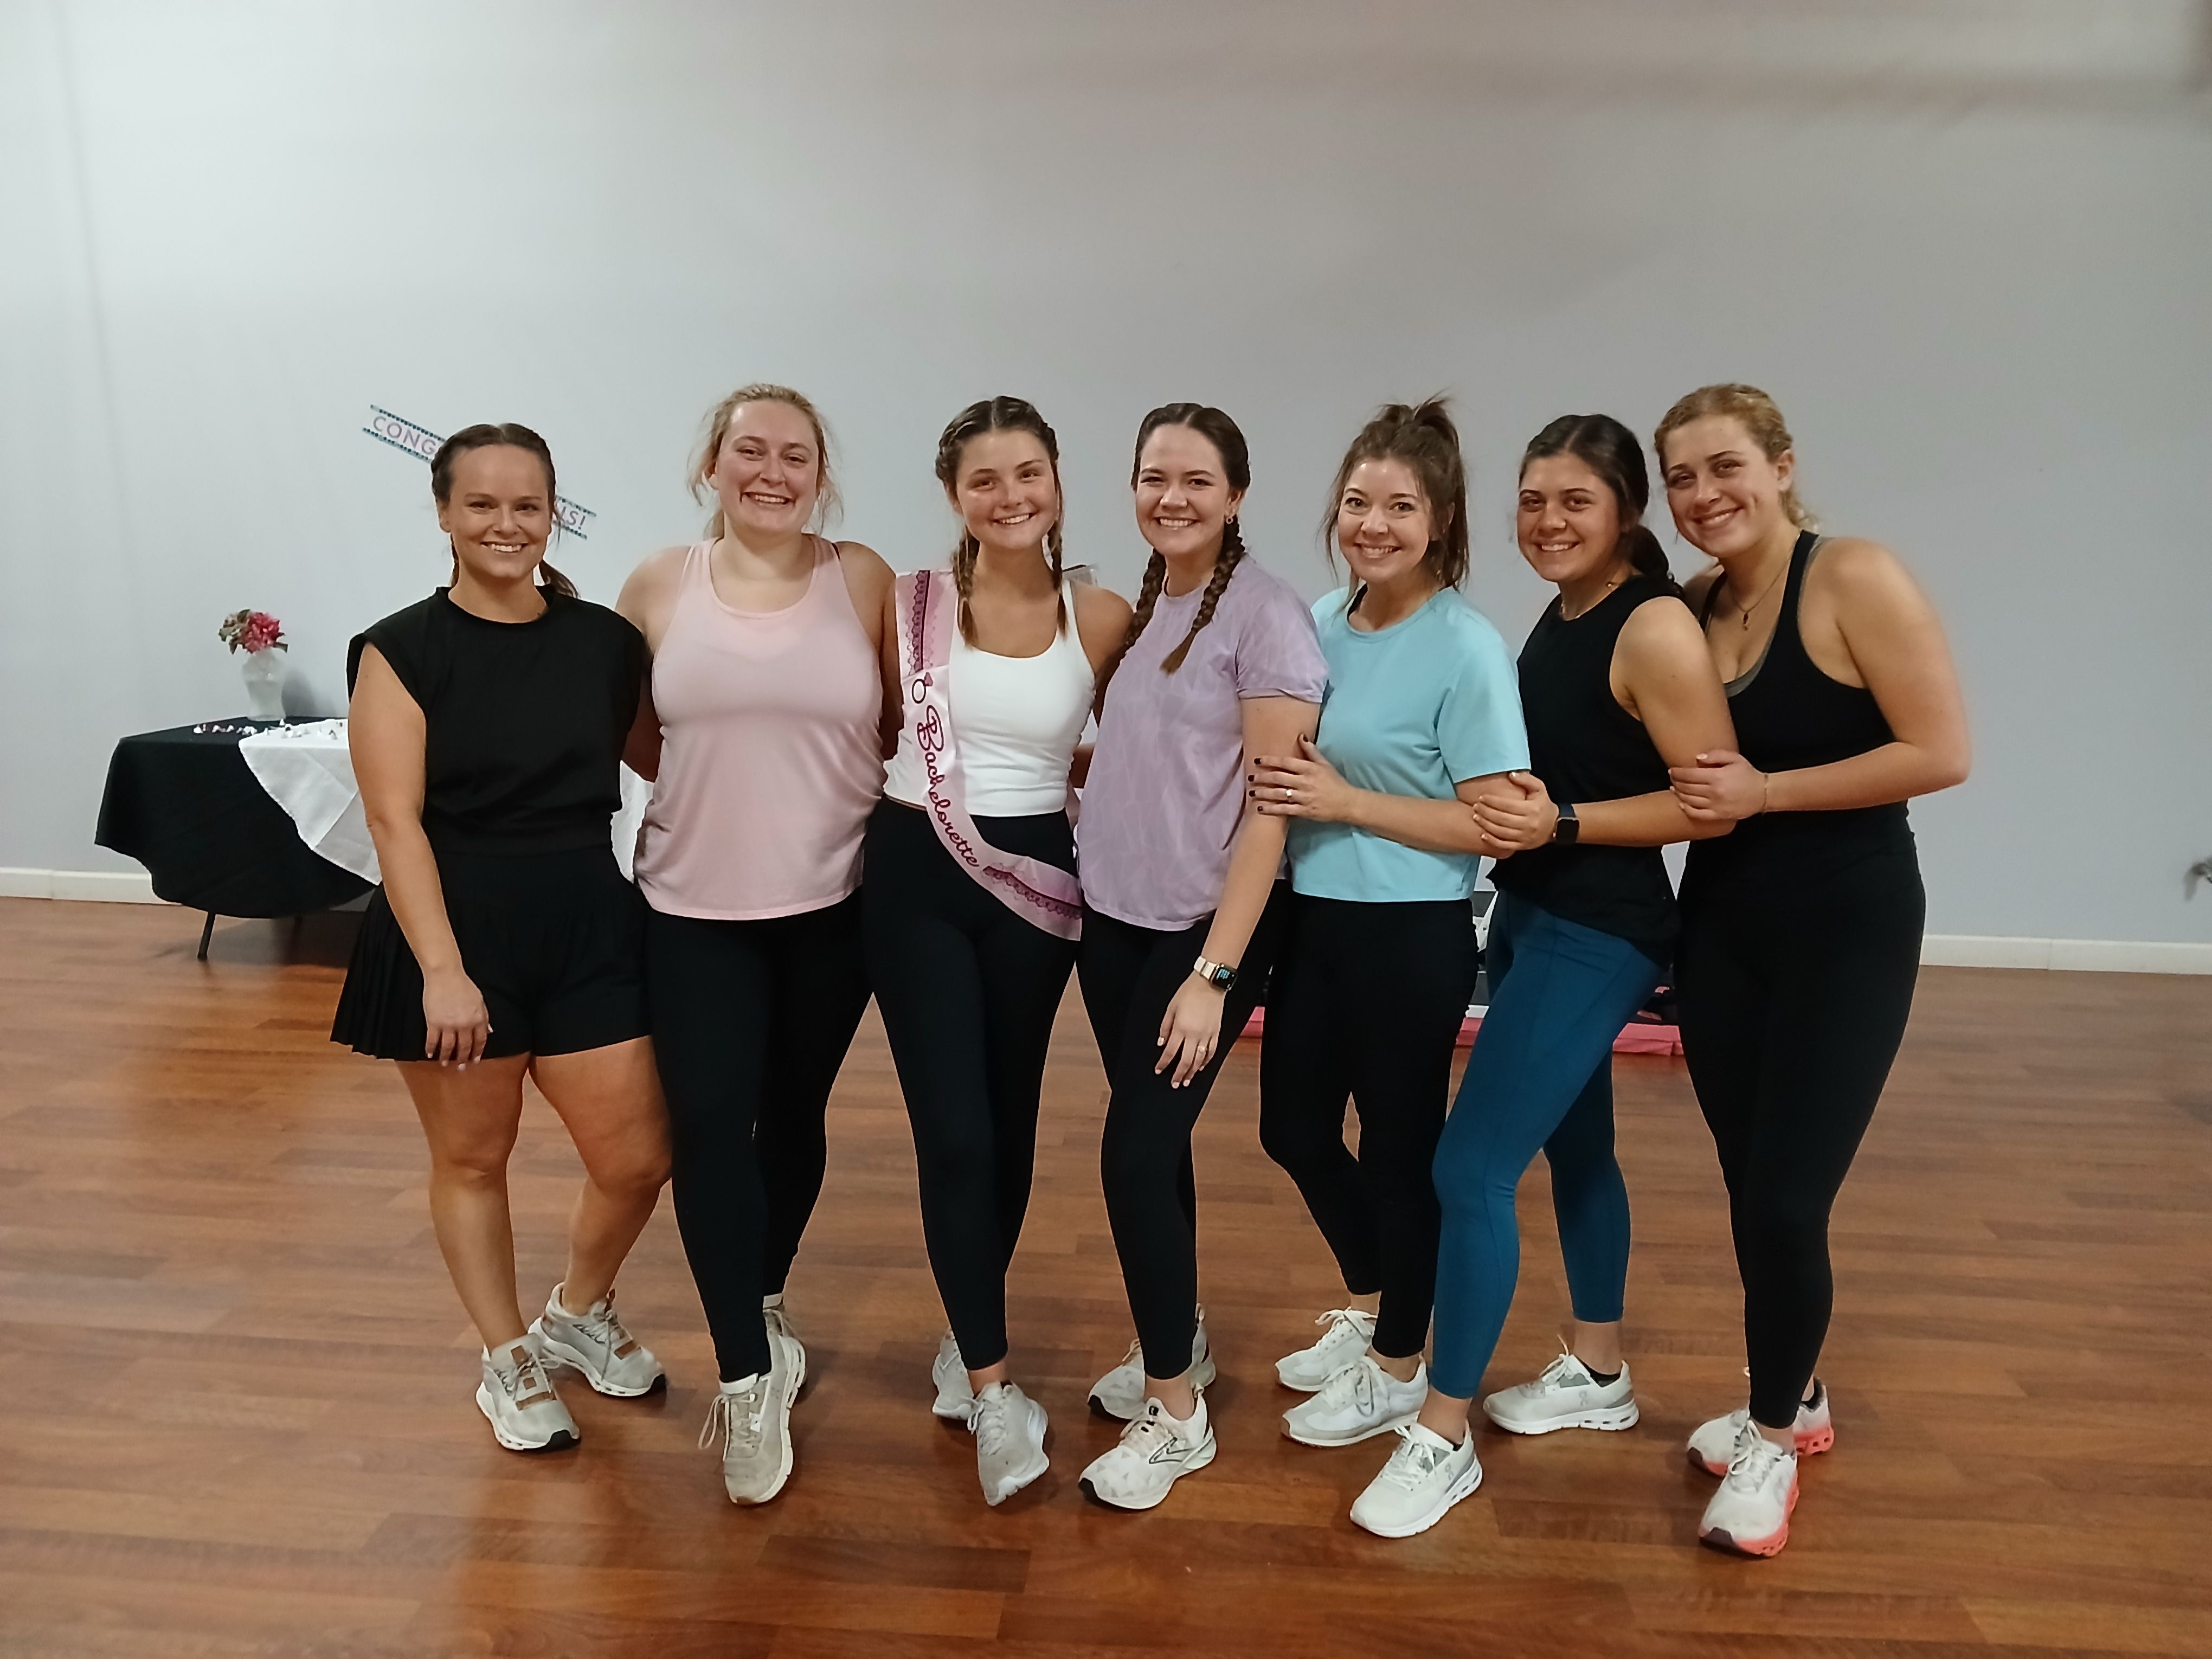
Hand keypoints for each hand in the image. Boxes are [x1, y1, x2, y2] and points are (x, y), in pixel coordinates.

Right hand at [422, 965, 491, 1065]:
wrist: (446, 975)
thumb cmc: (463, 985)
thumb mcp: (480, 1000)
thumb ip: (484, 1017)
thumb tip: (489, 1031)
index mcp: (478, 1019)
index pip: (480, 1040)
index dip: (477, 1052)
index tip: (475, 1060)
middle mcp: (465, 1024)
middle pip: (465, 1046)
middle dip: (463, 1059)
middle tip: (461, 1068)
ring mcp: (448, 1024)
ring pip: (448, 1046)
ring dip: (446, 1057)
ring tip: (445, 1064)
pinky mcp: (434, 1022)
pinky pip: (432, 1040)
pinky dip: (431, 1048)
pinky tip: (430, 1054)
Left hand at [1156, 974, 1227, 1088]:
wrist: (1210, 983)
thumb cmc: (1189, 992)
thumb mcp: (1171, 1008)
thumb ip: (1165, 1027)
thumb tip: (1161, 1043)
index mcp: (1181, 1028)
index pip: (1170, 1052)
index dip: (1163, 1063)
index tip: (1159, 1070)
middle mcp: (1194, 1034)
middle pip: (1185, 1061)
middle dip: (1179, 1074)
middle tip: (1174, 1084)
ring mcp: (1207, 1035)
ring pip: (1199, 1060)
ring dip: (1192, 1072)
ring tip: (1187, 1081)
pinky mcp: (1216, 1032)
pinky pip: (1212, 1051)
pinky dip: (1206, 1061)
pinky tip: (1201, 1067)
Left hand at [1249, 737, 1359, 823]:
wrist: (1347, 803)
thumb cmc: (1335, 782)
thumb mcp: (1324, 764)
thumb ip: (1311, 750)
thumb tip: (1301, 736)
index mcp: (1309, 769)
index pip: (1285, 762)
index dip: (1269, 761)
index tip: (1257, 760)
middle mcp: (1304, 782)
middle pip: (1278, 778)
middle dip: (1261, 777)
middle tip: (1250, 777)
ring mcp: (1303, 797)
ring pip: (1278, 794)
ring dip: (1263, 793)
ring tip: (1251, 792)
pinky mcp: (1304, 811)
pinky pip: (1284, 809)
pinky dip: (1271, 809)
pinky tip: (1260, 808)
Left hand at [1469, 771, 1555, 853]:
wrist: (1555, 826)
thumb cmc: (1544, 805)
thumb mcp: (1539, 788)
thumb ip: (1525, 779)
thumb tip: (1510, 774)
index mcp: (1532, 809)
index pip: (1508, 805)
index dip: (1493, 801)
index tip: (1482, 797)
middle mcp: (1528, 824)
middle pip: (1502, 819)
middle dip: (1486, 812)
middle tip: (1476, 807)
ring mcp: (1525, 837)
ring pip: (1501, 832)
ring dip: (1485, 825)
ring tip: (1475, 817)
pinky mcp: (1522, 846)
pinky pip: (1504, 845)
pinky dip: (1492, 840)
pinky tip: (1483, 834)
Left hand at [1669, 748, 1768, 821]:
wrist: (1763, 793)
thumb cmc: (1749, 775)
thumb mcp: (1735, 759)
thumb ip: (1716, 755)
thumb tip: (1698, 758)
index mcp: (1717, 777)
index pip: (1689, 774)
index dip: (1677, 772)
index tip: (1672, 770)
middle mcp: (1714, 792)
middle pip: (1686, 787)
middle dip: (1676, 782)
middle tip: (1672, 778)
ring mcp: (1715, 805)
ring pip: (1689, 800)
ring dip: (1678, 794)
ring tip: (1674, 788)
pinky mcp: (1718, 815)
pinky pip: (1697, 814)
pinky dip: (1686, 809)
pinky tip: (1681, 803)